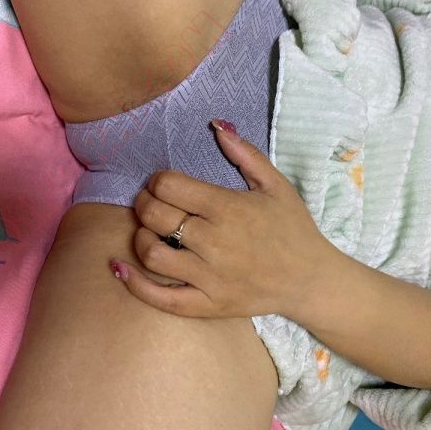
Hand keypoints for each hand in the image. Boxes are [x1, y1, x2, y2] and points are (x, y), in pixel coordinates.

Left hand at [108, 118, 336, 318]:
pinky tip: (119, 267)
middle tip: (149, 203)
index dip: (157, 181)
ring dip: (140, 238)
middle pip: (155, 216)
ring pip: (152, 255)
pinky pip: (161, 299)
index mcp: (228, 208)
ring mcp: (209, 277)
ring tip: (149, 232)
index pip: (169, 186)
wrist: (310, 279)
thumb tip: (216, 125)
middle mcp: (214, 241)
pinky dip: (134, 283)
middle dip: (144, 204)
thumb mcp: (276, 184)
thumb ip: (245, 153)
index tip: (162, 184)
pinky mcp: (208, 305)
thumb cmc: (293, 228)